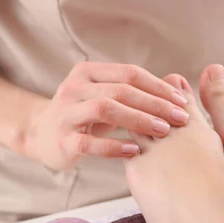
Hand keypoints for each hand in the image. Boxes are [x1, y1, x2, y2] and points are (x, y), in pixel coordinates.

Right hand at [23, 62, 189, 168]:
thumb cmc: (85, 116)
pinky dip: (114, 146)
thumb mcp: (106, 97)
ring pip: (105, 109)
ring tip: (162, 131)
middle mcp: (74, 87)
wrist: (41, 135)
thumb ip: (134, 92)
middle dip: (154, 104)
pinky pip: (89, 143)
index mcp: (88, 72)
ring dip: (138, 120)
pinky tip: (134, 150)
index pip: (130, 73)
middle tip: (179, 118)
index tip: (182, 101)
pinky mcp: (62, 140)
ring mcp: (65, 113)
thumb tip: (179, 88)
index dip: (158, 86)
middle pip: (121, 90)